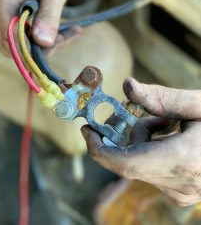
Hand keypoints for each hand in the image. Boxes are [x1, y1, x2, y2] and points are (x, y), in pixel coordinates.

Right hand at [0, 0, 80, 55]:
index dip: (31, 49)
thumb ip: (49, 14)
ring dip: (43, 42)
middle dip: (40, 47)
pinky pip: (21, 32)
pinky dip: (41, 35)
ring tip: (69, 32)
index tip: (57, 43)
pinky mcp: (8, 8)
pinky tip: (62, 29)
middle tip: (67, 36)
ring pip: (17, 40)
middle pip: (11, 43)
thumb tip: (43, 43)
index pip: (8, 37)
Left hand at [81, 78, 200, 205]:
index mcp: (183, 160)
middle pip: (129, 161)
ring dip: (141, 139)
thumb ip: (160, 97)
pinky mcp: (181, 192)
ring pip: (138, 164)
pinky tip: (170, 136)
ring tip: (165, 122)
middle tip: (131, 114)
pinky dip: (149, 149)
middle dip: (124, 136)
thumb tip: (127, 85)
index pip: (126, 163)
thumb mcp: (197, 104)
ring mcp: (181, 192)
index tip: (87, 129)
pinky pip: (150, 169)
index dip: (99, 148)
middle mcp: (180, 183)